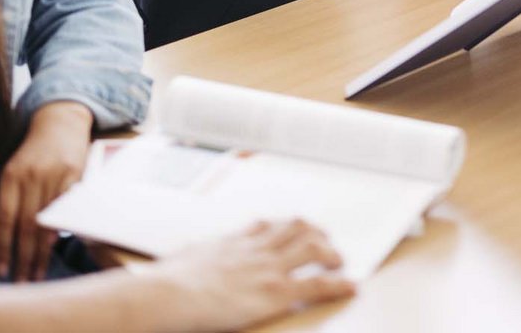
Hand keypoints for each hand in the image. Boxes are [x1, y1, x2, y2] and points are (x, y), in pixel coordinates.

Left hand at [0, 100, 92, 281]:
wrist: (61, 121)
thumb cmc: (33, 153)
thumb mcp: (14, 169)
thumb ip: (10, 199)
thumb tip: (6, 239)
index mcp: (11, 175)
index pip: (3, 219)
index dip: (1, 247)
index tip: (0, 271)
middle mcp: (32, 177)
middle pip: (25, 226)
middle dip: (22, 258)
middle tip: (19, 284)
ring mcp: (55, 177)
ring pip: (46, 222)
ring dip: (40, 253)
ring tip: (36, 275)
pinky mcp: (74, 177)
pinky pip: (65, 210)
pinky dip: (59, 232)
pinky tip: (55, 250)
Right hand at [147, 219, 354, 331]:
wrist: (172, 294)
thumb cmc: (170, 282)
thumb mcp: (183, 258)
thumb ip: (193, 253)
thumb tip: (185, 250)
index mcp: (233, 242)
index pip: (264, 226)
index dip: (283, 226)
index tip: (291, 227)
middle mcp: (255, 249)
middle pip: (295, 228)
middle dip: (314, 232)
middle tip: (324, 240)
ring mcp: (269, 268)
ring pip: (311, 247)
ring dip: (330, 252)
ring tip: (339, 260)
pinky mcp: (277, 292)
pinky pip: (317, 284)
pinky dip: (338, 284)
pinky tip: (351, 286)